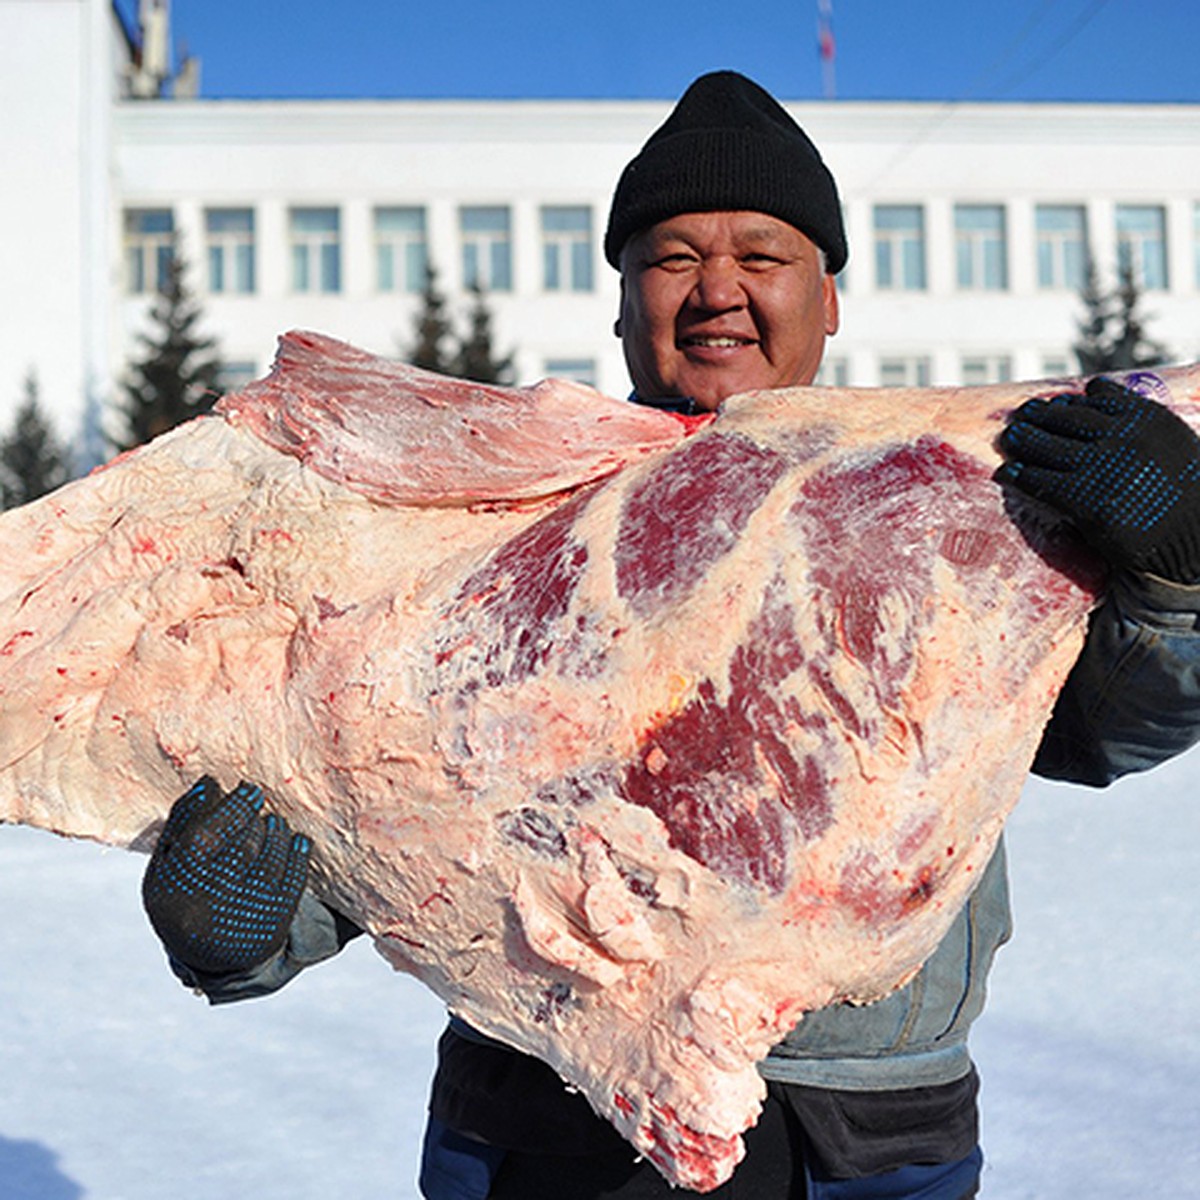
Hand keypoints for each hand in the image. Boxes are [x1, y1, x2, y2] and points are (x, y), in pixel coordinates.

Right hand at [142, 776, 310, 975]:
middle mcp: (206, 908)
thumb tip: (209, 783)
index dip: (231, 809)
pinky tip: (298, 840)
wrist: (207, 954)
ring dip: (276, 833)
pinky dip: (298, 856)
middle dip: (253, 817)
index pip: (205, 838)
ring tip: (275, 822)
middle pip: (241, 848)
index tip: (248, 789)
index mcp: (174, 889)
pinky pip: (291, 883)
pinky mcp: (271, 927)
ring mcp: (240, 920)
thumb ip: (182, 822)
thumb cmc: (185, 891)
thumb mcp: (169, 862)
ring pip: (269, 863)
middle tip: (258, 798)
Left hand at [996, 377, 1199, 582]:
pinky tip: (1006, 473)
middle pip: (1064, 418)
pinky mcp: (1086, 502)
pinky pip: (1040, 482)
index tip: (1051, 405)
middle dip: (1038, 416)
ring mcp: (1103, 469)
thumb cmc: (1185, 495)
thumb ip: (1137, 418)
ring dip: (1021, 440)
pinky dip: (1018, 476)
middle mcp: (1124, 437)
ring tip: (1008, 438)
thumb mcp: (1173, 441)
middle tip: (1019, 417)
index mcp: (1147, 418)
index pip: (1096, 397)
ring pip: (1046, 446)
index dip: (1068, 403)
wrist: (1195, 539)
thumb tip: (1094, 387)